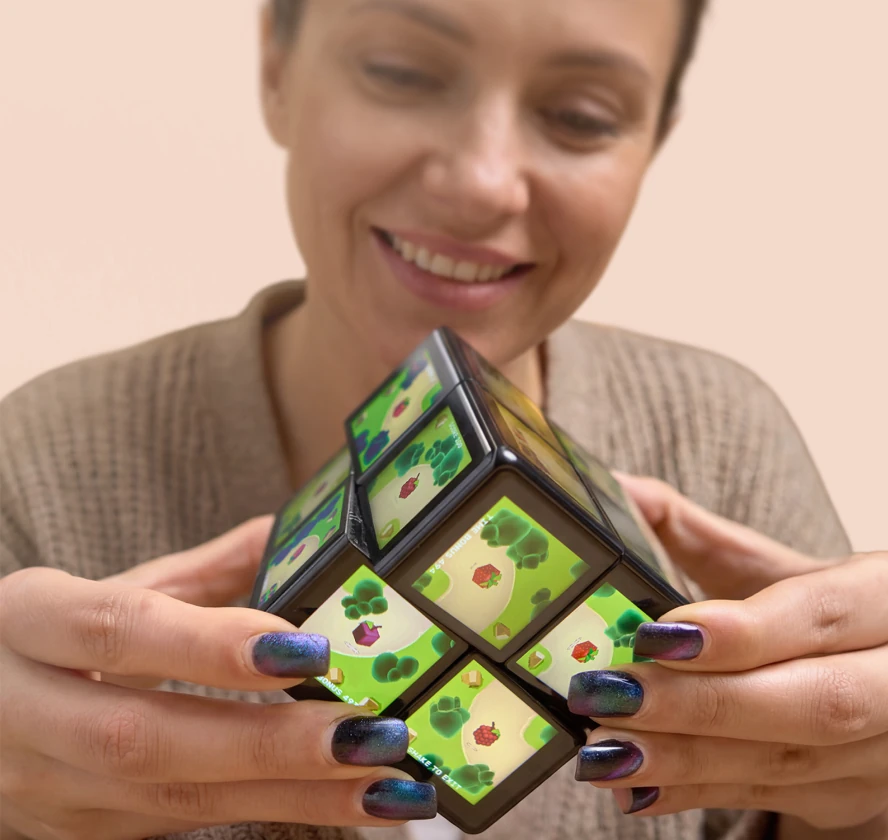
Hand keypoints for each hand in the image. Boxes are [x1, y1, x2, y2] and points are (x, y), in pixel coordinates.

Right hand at [0, 518, 435, 839]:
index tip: (306, 650)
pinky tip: (345, 805)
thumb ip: (205, 569)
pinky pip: (179, 832)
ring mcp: (44, 787)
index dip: (209, 644)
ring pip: (171, 802)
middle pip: (147, 737)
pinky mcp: (76, 832)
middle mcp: (24, 711)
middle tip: (372, 733)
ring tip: (388, 784)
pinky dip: (271, 817)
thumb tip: (297, 534)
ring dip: (291, 796)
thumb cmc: (45, 636)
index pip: (119, 629)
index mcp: (29, 619)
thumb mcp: (106, 587)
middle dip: (271, 743)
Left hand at [568, 476, 887, 832]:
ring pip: (791, 761)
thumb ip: (697, 533)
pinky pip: (773, 801)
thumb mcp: (778, 568)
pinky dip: (696, 794)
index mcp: (886, 599)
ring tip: (602, 746)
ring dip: (687, 760)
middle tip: (610, 693)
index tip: (659, 634)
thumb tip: (615, 491)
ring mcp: (886, 752)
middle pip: (816, 701)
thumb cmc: (827, 612)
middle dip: (702, 703)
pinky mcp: (855, 798)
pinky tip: (632, 786)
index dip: (745, 629)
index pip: (823, 614)